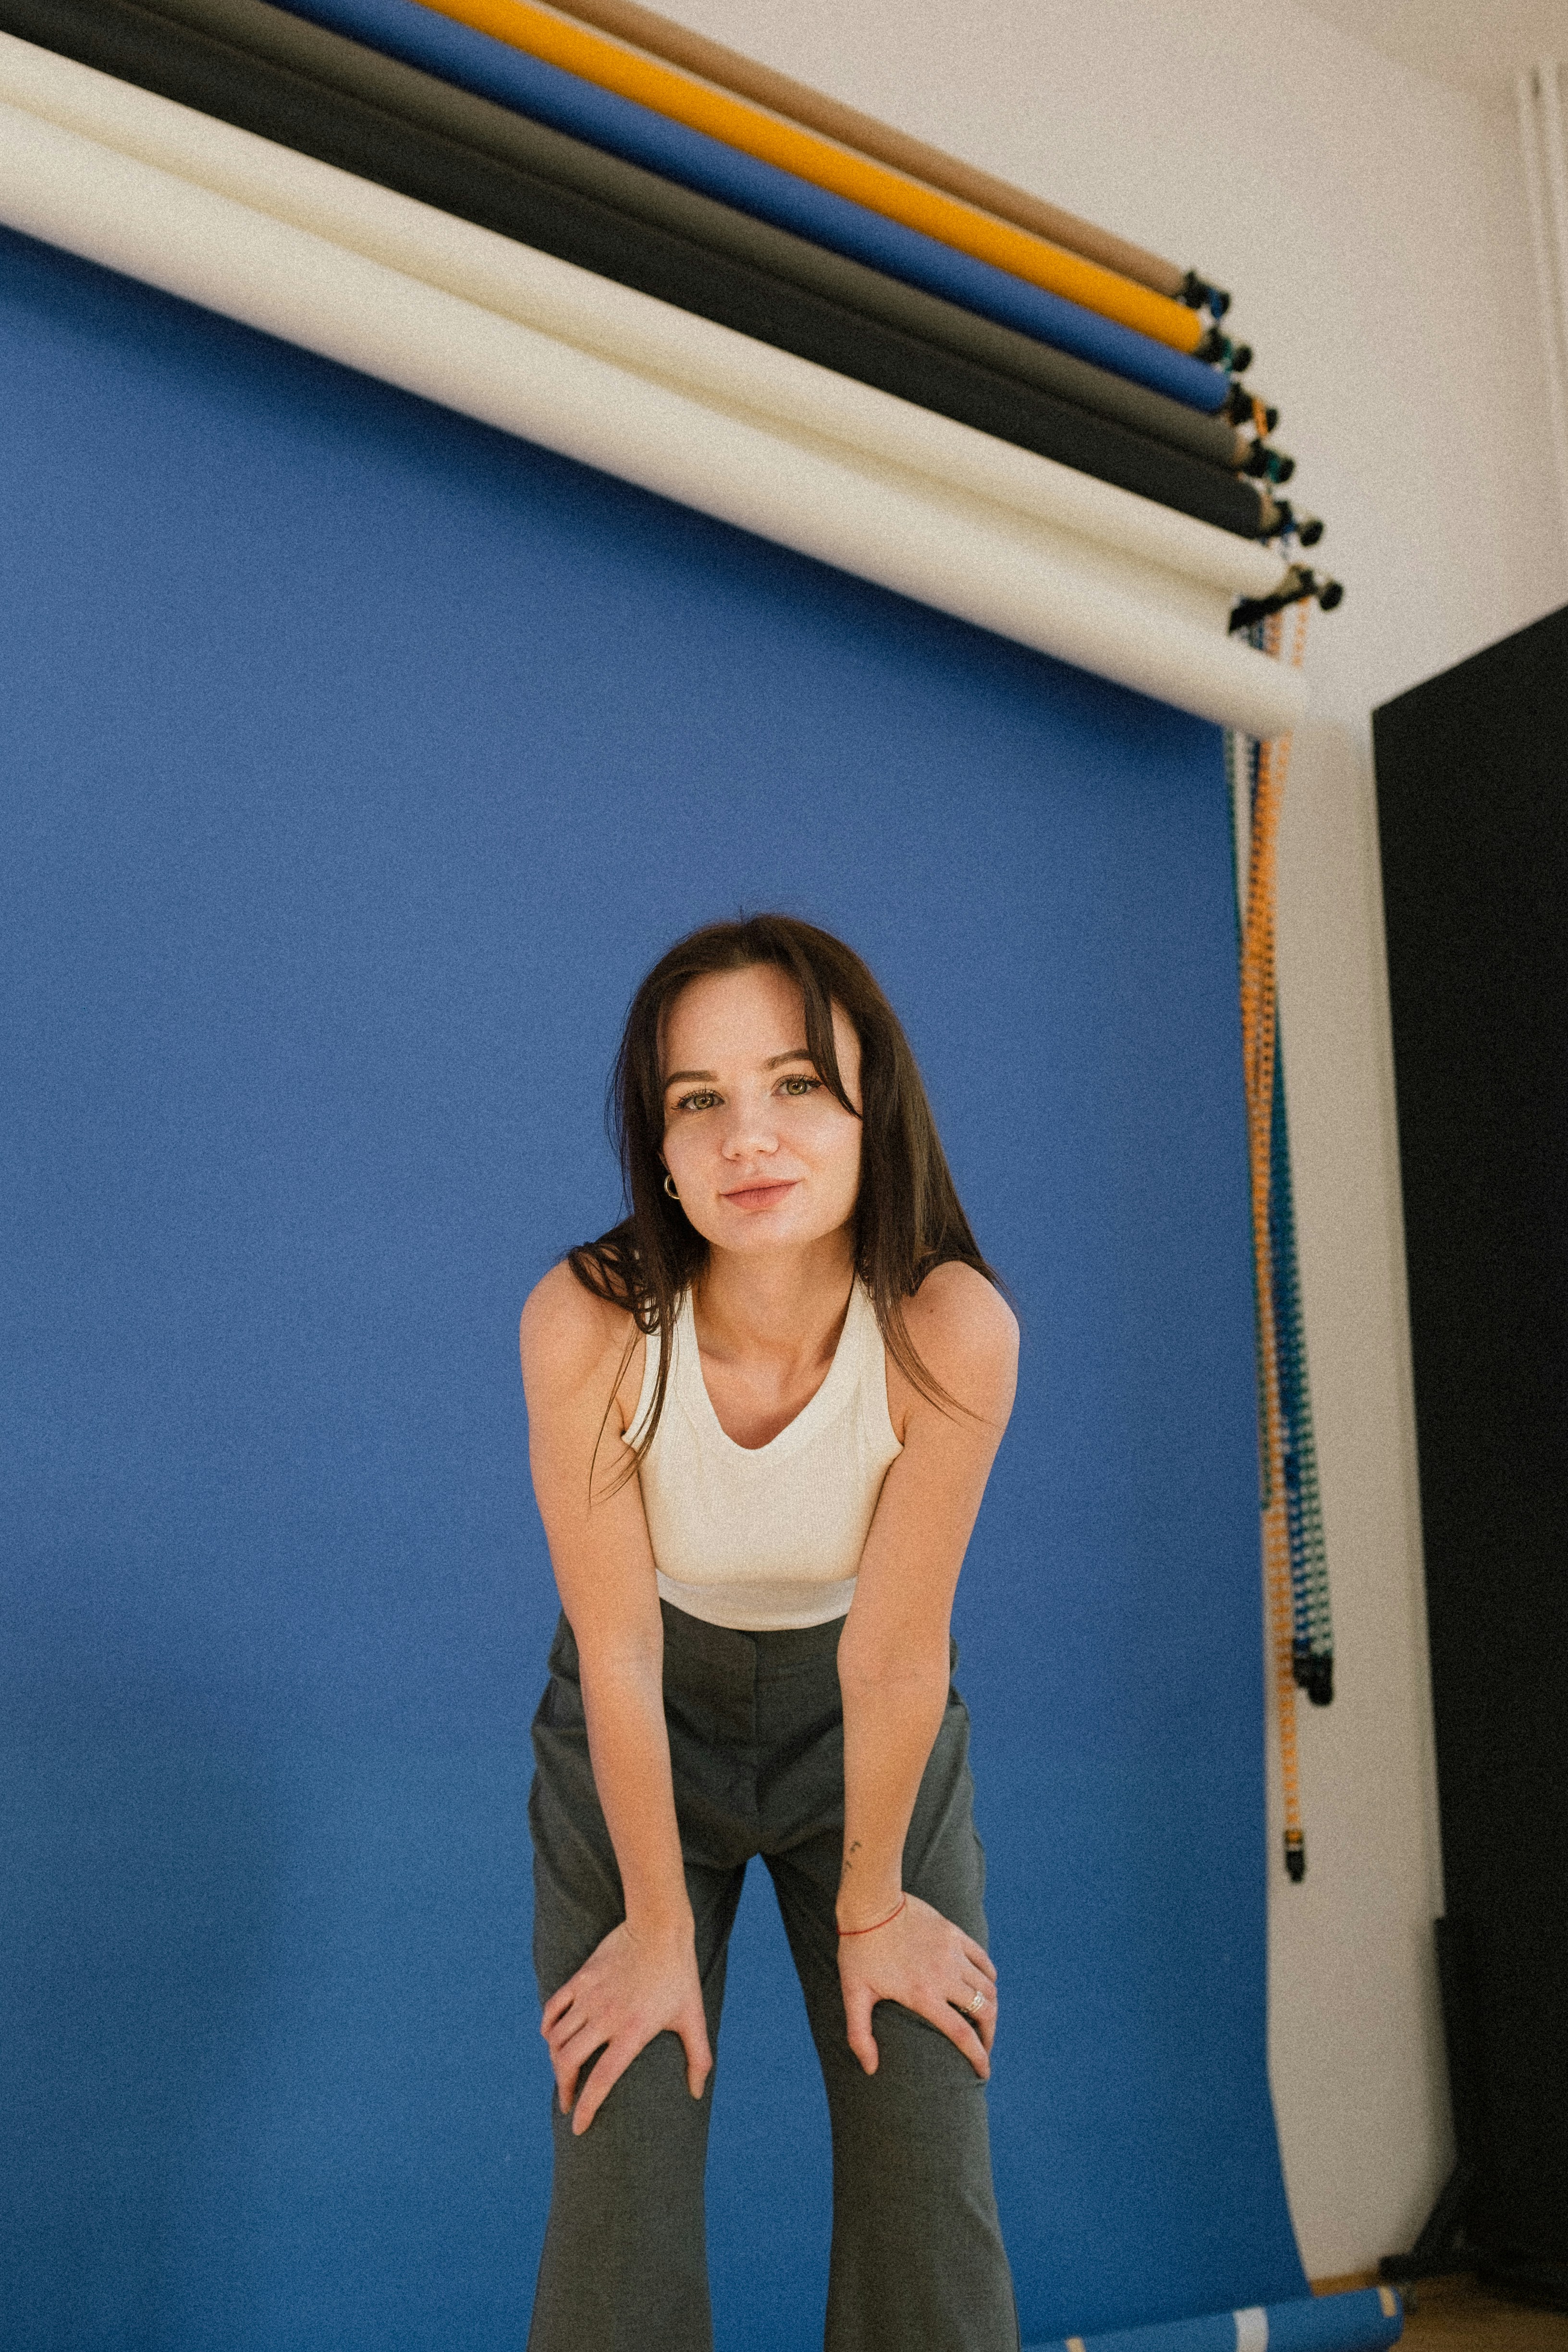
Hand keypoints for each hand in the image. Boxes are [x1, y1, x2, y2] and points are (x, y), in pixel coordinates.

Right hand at [541, 1917, 711, 2134]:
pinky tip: (552, 2038)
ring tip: (564, 2072)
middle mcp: (605, 2018)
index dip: (586, 2109)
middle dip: (565, 2089)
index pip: (600, 2081)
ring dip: (556, 2060)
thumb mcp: (694, 2018)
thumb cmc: (679, 1975)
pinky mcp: (581, 1979)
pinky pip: (553, 2008)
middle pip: (568, 2063)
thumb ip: (698, 2058)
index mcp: (631, 2033)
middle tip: (568, 2101)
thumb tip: (697, 2094)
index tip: (578, 2128)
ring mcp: (590, 1997)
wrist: (659, 1927)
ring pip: (557, 2038)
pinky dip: (548, 2027)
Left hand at [837, 1892, 997, 2079]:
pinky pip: (983, 1960)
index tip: (984, 2073)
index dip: (978, 2057)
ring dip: (990, 2007)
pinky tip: (983, 1985)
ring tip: (983, 2019)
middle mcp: (945, 1975)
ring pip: (987, 1987)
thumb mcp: (854, 1995)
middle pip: (984, 2011)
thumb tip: (870, 2070)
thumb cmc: (859, 1951)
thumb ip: (860, 2035)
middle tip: (983, 2046)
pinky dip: (989, 1977)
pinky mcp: (954, 1934)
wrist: (871, 1903)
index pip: (963, 2034)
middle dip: (989, 2035)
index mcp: (923, 1995)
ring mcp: (952, 1953)